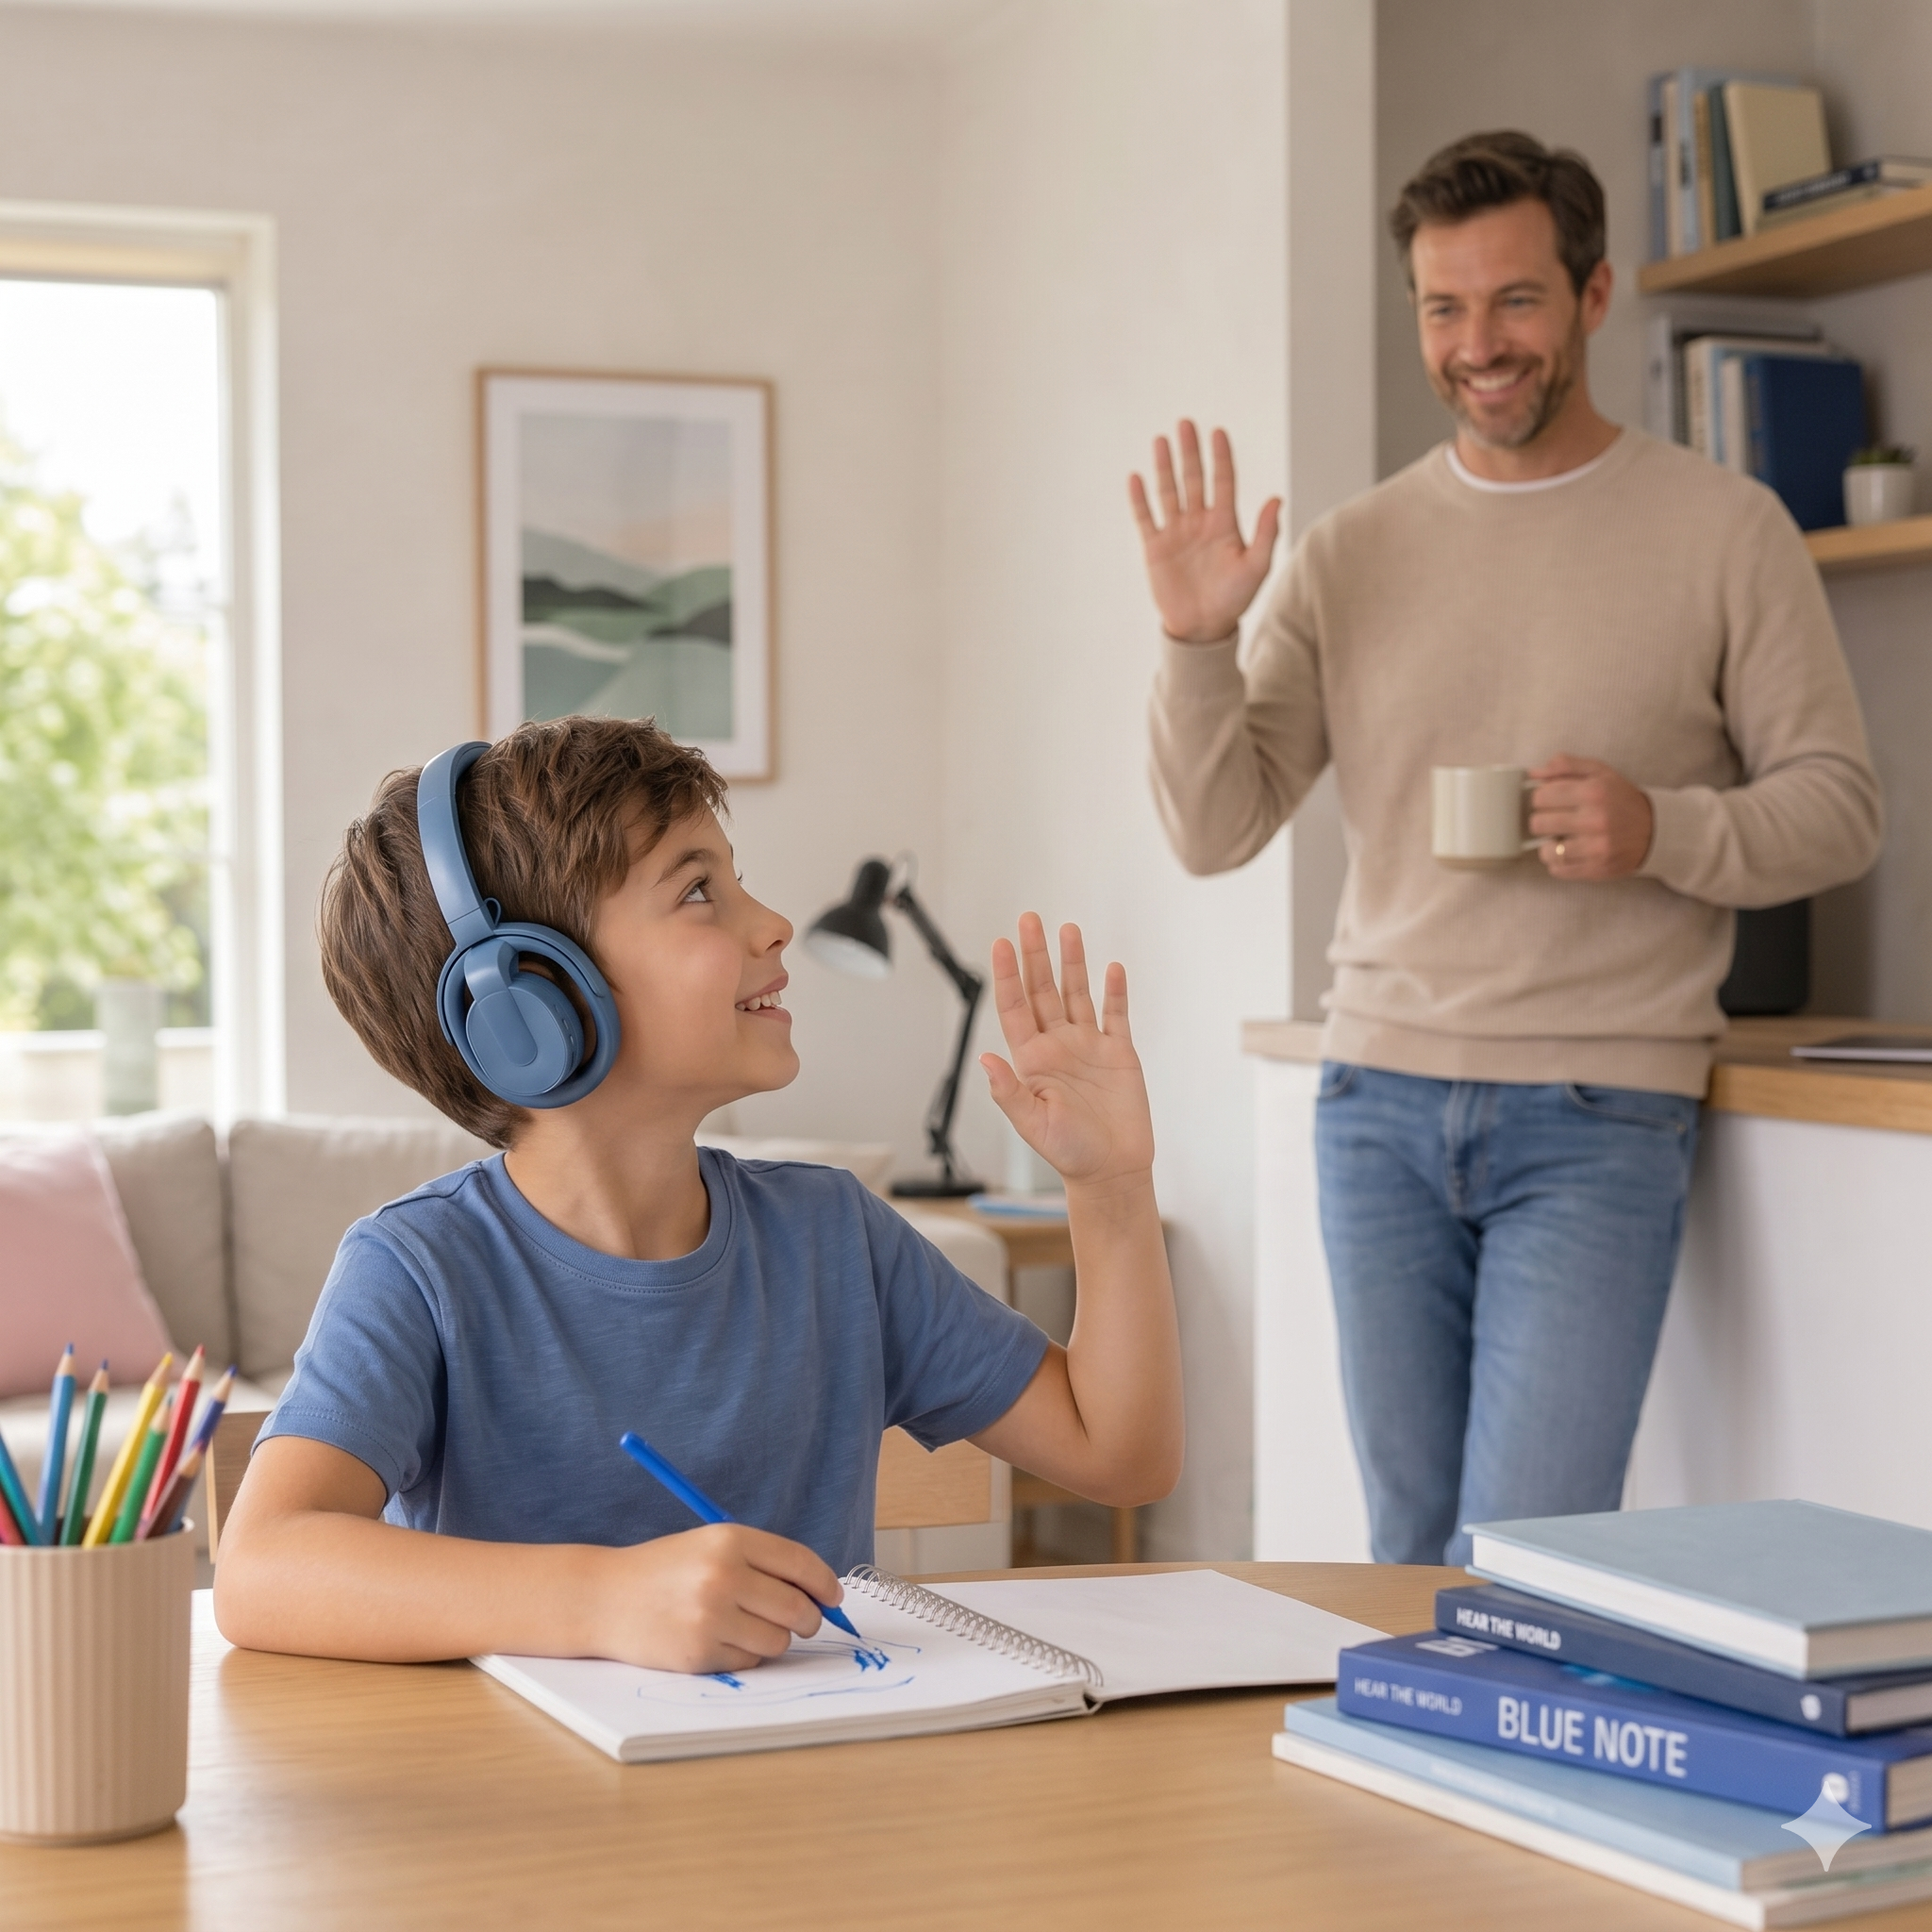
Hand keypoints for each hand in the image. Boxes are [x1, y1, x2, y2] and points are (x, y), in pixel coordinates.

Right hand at [596, 1523, 843, 1673]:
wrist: (604, 1597)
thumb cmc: (665, 1570)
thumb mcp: (712, 1546)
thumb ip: (762, 1562)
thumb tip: (819, 1592)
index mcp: (730, 1540)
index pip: (800, 1563)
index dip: (825, 1583)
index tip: (834, 1596)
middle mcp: (722, 1576)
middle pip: (797, 1607)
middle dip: (809, 1618)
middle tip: (805, 1621)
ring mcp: (710, 1617)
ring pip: (779, 1640)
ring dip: (773, 1638)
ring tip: (746, 1626)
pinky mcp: (700, 1653)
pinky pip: (750, 1661)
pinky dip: (745, 1655)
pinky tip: (719, 1639)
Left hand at [980, 914, 1154, 1188]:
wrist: (1112, 1170)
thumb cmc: (1069, 1152)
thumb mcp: (1032, 1124)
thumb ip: (1009, 1091)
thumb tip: (985, 1060)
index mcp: (1032, 1059)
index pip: (1015, 1007)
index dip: (1007, 975)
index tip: (1001, 944)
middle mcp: (1058, 1045)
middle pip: (1043, 990)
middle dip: (1036, 954)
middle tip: (1030, 919)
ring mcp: (1088, 1047)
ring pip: (1077, 994)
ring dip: (1072, 962)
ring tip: (1068, 929)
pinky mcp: (1119, 1054)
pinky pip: (1116, 1015)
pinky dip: (1114, 992)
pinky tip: (1112, 969)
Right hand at [1129, 420, 1280, 645]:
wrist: (1203, 628)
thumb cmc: (1234, 599)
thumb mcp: (1256, 567)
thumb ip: (1266, 534)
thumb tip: (1277, 499)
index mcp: (1225, 523)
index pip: (1223, 481)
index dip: (1221, 457)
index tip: (1218, 431)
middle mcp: (1199, 522)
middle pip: (1194, 478)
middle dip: (1190, 451)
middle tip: (1186, 423)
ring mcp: (1176, 533)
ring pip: (1169, 491)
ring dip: (1165, 466)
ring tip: (1161, 440)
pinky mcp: (1156, 548)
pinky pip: (1146, 518)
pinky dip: (1140, 499)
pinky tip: (1137, 478)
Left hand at [1528, 756, 1654, 880]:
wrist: (1655, 830)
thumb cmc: (1620, 799)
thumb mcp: (1599, 773)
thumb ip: (1566, 766)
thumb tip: (1532, 773)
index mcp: (1593, 792)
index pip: (1541, 796)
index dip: (1541, 798)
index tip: (1550, 801)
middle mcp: (1595, 820)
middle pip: (1538, 823)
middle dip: (1543, 821)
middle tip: (1555, 819)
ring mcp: (1596, 848)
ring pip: (1546, 851)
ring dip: (1549, 845)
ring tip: (1562, 838)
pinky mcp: (1596, 869)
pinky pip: (1558, 870)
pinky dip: (1558, 862)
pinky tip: (1569, 852)